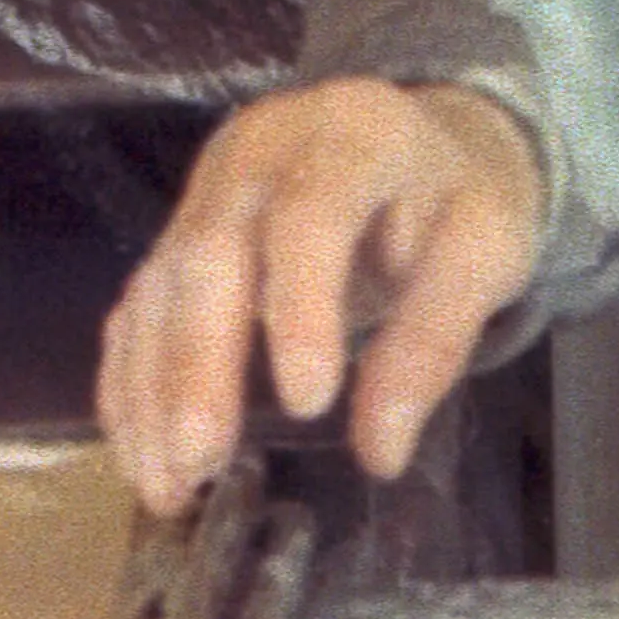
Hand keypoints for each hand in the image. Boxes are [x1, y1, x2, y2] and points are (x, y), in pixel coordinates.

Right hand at [95, 79, 545, 516]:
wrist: (419, 140)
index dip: (302, 306)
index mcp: (354, 131)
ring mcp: (206, 189)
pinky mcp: (176, 234)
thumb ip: (435, 341)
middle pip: (210, 250)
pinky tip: (145, 456)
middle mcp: (261, 148)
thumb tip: (381, 451)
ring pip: (159, 287)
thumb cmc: (457, 197)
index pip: (311, 212)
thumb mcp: (486, 252)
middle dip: (199, 364)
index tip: (309, 404)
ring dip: (153, 393)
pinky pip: (138, 309)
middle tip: (203, 462)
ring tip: (171, 487)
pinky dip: (132, 386)